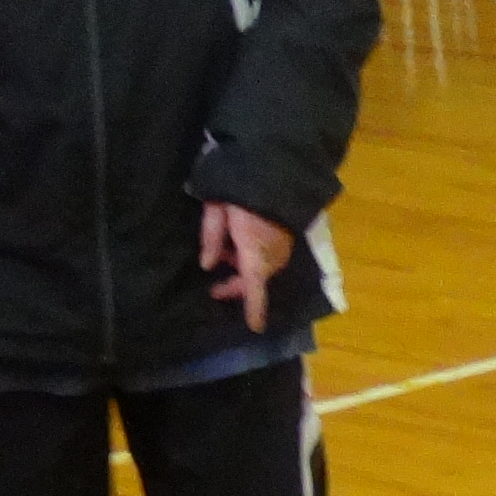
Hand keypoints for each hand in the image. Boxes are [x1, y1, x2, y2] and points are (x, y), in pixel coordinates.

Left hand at [198, 201, 292, 334]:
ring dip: (244, 268)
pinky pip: (269, 256)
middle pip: (256, 281)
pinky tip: (239, 243)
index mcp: (255, 255)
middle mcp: (273, 257)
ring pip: (262, 269)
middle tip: (215, 285)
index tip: (255, 327)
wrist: (273, 168)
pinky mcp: (288, 237)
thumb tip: (208, 266)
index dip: (254, 311)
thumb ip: (211, 239)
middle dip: (237, 285)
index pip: (255, 291)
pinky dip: (254, 258)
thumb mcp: (217, 211)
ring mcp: (283, 247)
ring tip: (224, 255)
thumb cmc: (239, 190)